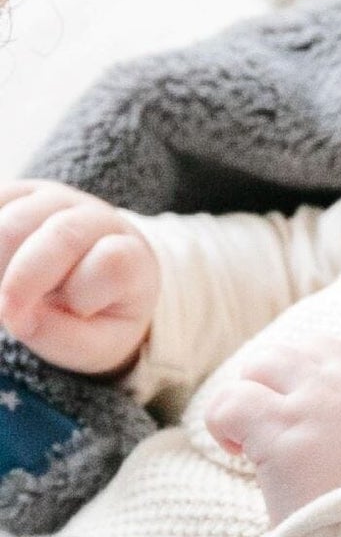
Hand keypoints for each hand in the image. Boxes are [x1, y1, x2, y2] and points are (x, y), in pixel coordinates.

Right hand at [0, 179, 160, 376]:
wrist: (89, 282)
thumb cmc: (97, 316)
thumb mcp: (96, 344)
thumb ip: (64, 337)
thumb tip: (17, 318)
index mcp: (132, 257)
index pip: (112, 264)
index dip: (75, 293)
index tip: (41, 321)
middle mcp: (98, 219)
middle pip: (62, 235)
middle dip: (23, 279)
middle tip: (2, 313)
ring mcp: (58, 200)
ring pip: (17, 218)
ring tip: (2, 294)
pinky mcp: (20, 192)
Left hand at [204, 330, 340, 525]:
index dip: (317, 367)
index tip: (309, 399)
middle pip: (300, 349)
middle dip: (280, 381)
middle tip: (279, 422)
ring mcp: (319, 404)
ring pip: (263, 363)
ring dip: (254, 395)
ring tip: (256, 435)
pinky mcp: (282, 433)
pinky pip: (232, 402)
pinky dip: (224, 423)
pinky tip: (237, 450)